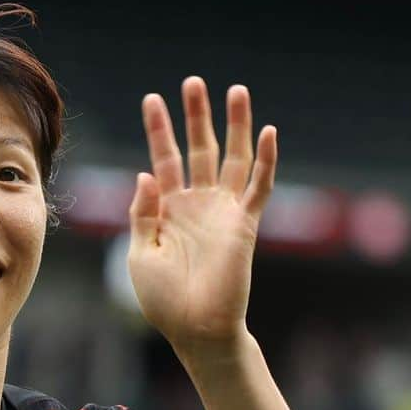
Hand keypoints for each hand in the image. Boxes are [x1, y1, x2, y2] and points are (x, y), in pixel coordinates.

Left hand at [127, 77, 276, 358]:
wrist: (195, 328)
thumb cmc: (164, 299)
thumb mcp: (141, 254)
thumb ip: (143, 213)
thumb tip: (145, 173)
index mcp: (168, 210)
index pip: (163, 160)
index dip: (159, 130)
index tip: (153, 99)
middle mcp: (198, 204)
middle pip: (199, 149)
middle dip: (196, 116)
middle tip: (194, 81)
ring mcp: (223, 212)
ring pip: (233, 158)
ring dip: (236, 125)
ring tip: (235, 90)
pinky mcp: (245, 225)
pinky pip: (258, 187)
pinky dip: (265, 161)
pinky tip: (269, 132)